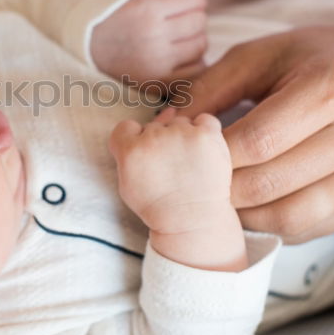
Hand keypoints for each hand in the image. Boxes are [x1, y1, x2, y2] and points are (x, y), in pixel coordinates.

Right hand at [91, 0, 207, 85]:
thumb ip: (171, 1)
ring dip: (196, 42)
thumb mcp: (139, 1)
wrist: (90, 50)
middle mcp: (154, 36)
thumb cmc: (120, 21)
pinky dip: (195, 65)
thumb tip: (204, 8)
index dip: (196, 3)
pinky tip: (184, 60)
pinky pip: (195, 73)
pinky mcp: (158, 83)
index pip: (195, 3)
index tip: (189, 7)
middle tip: (183, 25)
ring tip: (181, 42)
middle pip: (199, 24)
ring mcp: (157, 62)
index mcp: (148, 10)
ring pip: (201, 47)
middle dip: (195, 22)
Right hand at [108, 107, 231, 234]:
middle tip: (173, 167)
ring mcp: (182, 134)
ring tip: (191, 164)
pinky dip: (206, 133)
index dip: (135, 142)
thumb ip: (131, 150)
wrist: (194, 221)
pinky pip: (206, 120)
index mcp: (130, 151)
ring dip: (186, 137)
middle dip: (164, 141)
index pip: (126, 128)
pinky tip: (204, 154)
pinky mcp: (207, 135)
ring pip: (181, 122)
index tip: (147, 158)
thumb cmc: (159, 205)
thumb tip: (161, 113)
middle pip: (156, 126)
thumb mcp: (129, 183)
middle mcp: (154, 138)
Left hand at [176, 24, 333, 243]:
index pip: (258, 141)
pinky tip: (252, 205)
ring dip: (243, 215)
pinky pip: (310, 228)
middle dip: (220, 189)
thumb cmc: (315, 57)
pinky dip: (271, 224)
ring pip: (290, 217)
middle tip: (191, 183)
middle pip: (270, 184)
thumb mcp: (261, 54)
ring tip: (218, 198)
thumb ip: (210, 88)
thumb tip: (163, 127)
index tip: (185, 155)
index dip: (212, 156)